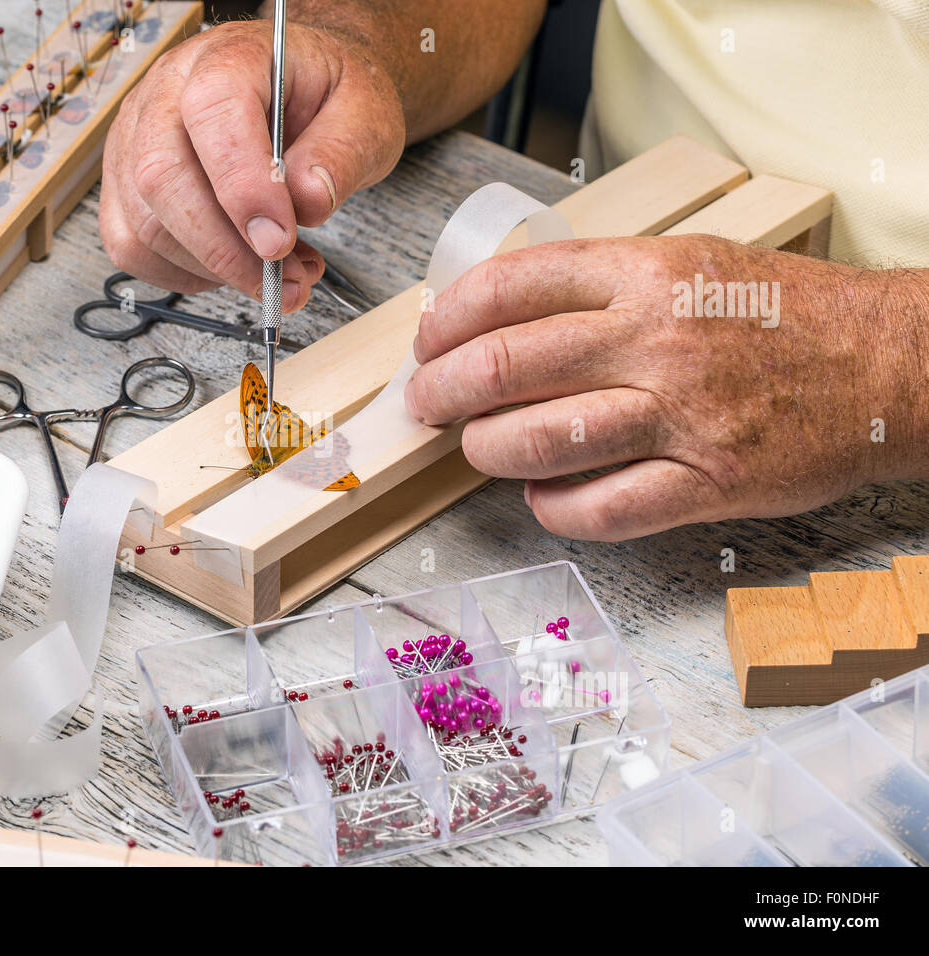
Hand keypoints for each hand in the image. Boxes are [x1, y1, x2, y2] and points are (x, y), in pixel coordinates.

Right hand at [99, 20, 404, 311]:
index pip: (213, 112)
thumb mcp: (365, 113)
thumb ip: (342, 153)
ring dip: (214, 269)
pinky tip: (236, 267)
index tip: (280, 239)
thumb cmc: (326, 97)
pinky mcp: (127, 184)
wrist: (305, 91)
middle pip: (161, 177)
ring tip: (280, 274)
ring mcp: (136, 138)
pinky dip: (186, 274)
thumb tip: (307, 202)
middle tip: (285, 281)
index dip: (242, 185)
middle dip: (225, 248)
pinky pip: (133, 246)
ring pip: (145, 223)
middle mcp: (167, 92)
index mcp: (228, 57)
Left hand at [404, 235, 928, 539]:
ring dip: (487, 450)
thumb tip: (500, 316)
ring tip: (478, 448)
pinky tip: (543, 498)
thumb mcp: (690, 263)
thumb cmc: (782, 314)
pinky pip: (600, 508)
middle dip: (443, 391)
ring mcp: (681, 413)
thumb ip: (601, 284)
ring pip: (540, 441)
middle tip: (427, 404)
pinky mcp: (707, 481)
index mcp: (646, 274)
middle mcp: (656, 338)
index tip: (428, 344)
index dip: (447, 321)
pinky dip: (554, 509)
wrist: (890, 363)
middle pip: (505, 365)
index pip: (509, 288)